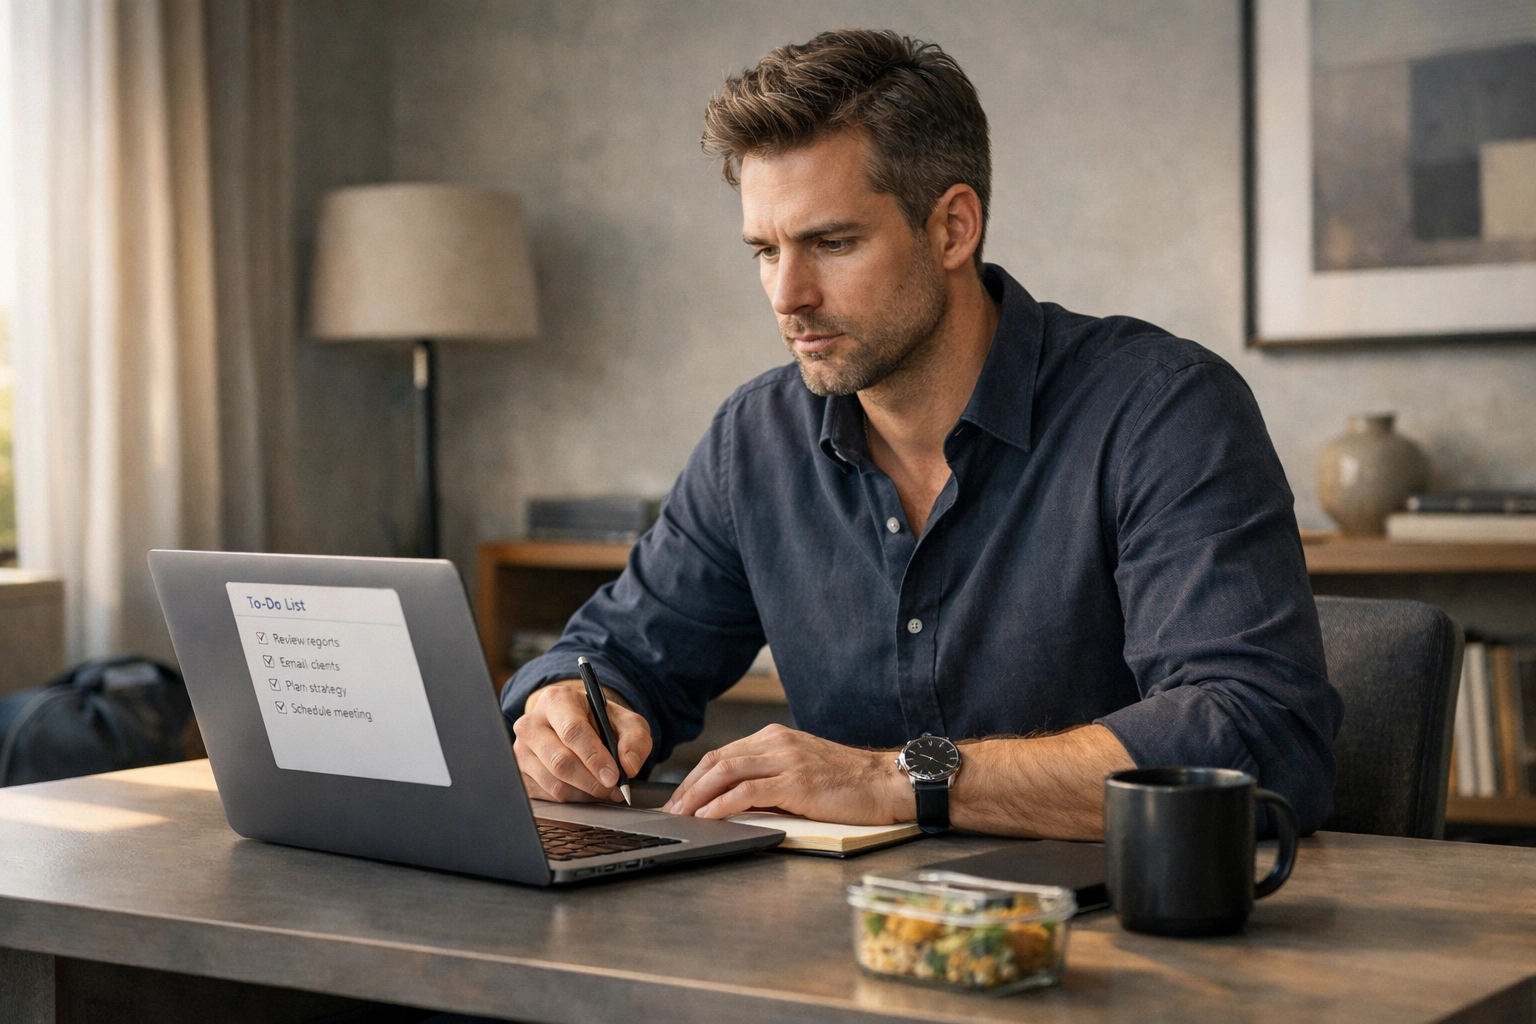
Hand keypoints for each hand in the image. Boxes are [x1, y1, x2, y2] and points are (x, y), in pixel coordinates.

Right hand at [512, 679, 651, 802]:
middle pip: (560, 761)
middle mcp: (531, 723)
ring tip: (604, 790)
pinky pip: (546, 797)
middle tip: (614, 788)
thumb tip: (629, 766)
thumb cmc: (599, 722)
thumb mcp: (626, 722)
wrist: (576, 726)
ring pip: (553, 783)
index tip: (614, 776)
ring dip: (584, 793)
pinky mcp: (520, 774)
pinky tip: (586, 792)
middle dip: (592, 781)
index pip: (572, 731)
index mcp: (557, 700)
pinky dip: (572, 800)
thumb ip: (635, 740)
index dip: (594, 757)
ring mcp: (521, 750)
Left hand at [663, 723, 912, 824]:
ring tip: (681, 817)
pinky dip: (721, 805)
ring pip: (726, 772)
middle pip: (717, 761)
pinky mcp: (796, 783)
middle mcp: (777, 743)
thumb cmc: (850, 783)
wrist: (887, 782)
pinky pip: (748, 792)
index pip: (723, 754)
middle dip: (688, 788)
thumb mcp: (803, 771)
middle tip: (670, 812)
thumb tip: (735, 802)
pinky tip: (708, 817)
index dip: (695, 778)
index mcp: (775, 738)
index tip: (679, 799)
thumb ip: (771, 778)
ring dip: (697, 797)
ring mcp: (786, 760)